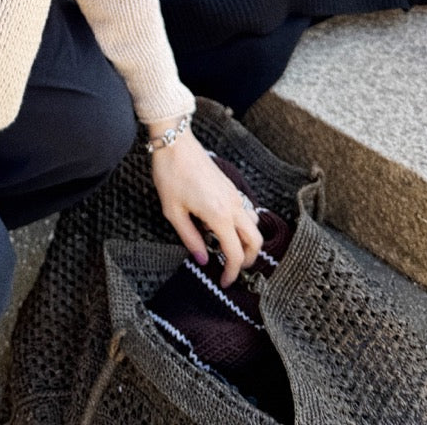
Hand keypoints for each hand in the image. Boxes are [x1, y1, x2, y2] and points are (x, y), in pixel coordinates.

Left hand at [149, 124, 263, 287]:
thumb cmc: (170, 175)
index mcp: (219, 215)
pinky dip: (242, 225)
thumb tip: (203, 259)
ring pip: (254, 225)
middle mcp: (233, 206)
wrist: (176, 143)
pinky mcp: (231, 187)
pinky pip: (246, 211)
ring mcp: (234, 195)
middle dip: (248, 260)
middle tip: (231, 269)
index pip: (235, 253)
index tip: (225, 282)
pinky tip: (221, 225)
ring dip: (247, 241)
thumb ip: (190, 238)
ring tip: (226, 248)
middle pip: (256, 241)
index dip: (232, 272)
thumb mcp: (173, 211)